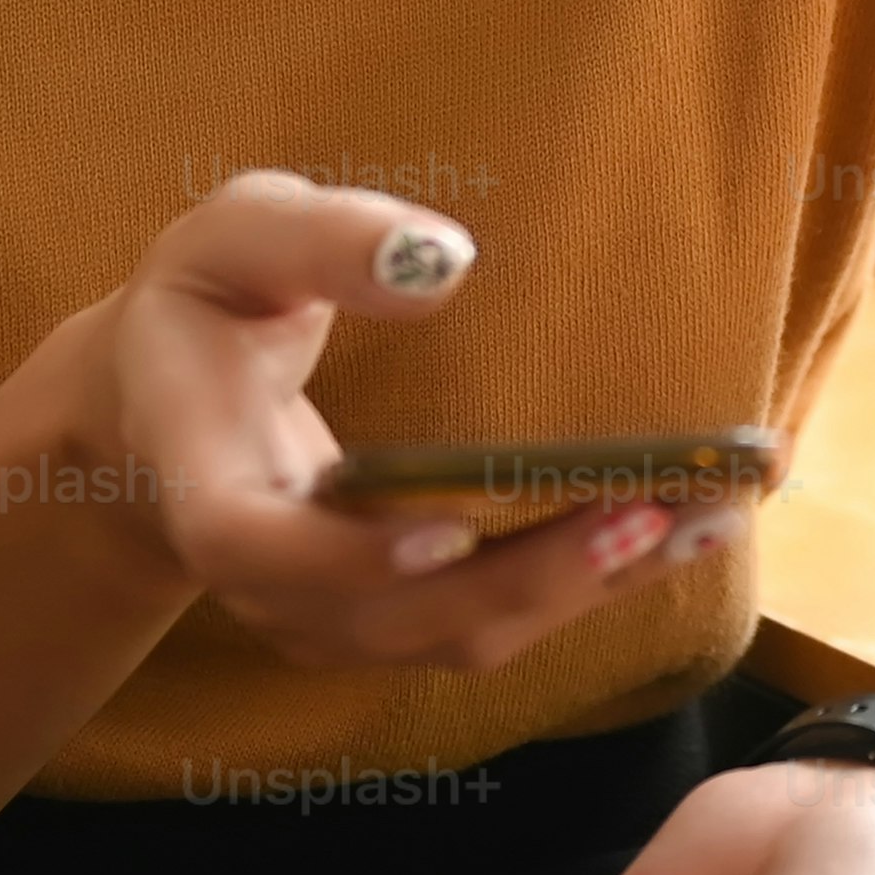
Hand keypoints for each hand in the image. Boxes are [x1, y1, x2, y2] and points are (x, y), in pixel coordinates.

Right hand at [57, 169, 741, 673]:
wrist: (169, 403)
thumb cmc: (211, 302)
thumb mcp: (236, 237)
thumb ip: (318, 241)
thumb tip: (439, 260)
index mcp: (206, 482)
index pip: (259, 548)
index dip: (350, 555)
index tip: (450, 528)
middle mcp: (267, 581)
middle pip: (393, 617)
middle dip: (529, 578)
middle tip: (649, 509)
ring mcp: (331, 616)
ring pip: (460, 638)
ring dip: (587, 591)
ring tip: (706, 517)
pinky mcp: (394, 618)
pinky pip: (493, 625)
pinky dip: (592, 586)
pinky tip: (688, 528)